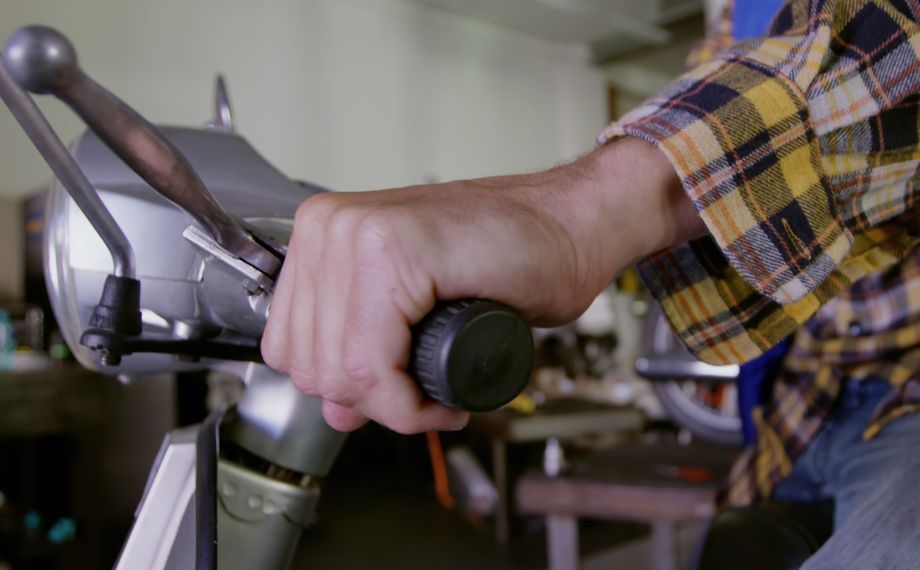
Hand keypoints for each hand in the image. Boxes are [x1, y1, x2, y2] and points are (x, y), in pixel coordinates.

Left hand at [261, 138, 702, 431]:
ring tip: (436, 395)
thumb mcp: (417, 310)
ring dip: (395, 406)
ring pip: (339, 371)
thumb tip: (336, 408)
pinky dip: (409, 403)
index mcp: (323, 233)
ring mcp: (357, 232)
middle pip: (311, 366)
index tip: (398, 393)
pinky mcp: (394, 249)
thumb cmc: (514, 255)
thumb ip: (367, 350)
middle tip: (426, 397)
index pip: (289, 349)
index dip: (346, 390)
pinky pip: (374, 365)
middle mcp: (329, 225)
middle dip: (371, 403)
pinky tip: (444, 396)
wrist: (571, 224)